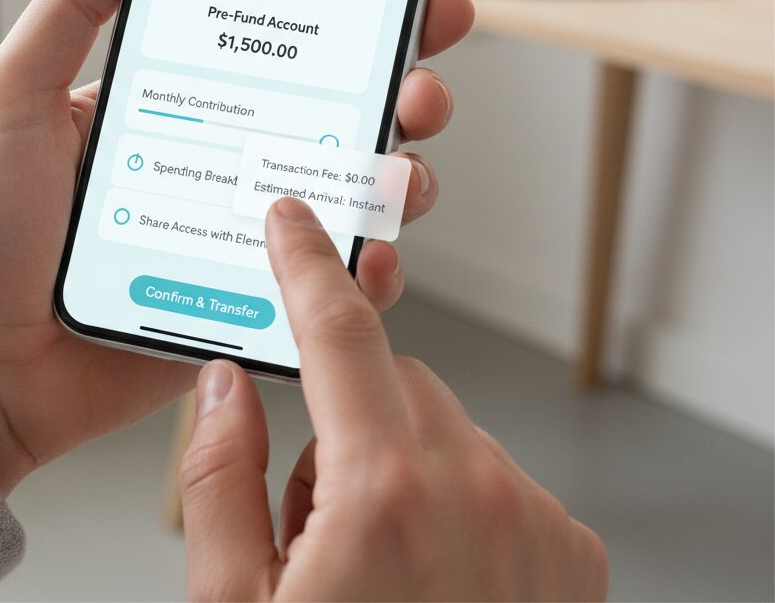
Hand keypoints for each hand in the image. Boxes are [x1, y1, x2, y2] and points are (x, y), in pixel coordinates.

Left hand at [0, 0, 473, 493]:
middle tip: (421, 78)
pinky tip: (374, 254)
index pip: (277, 43)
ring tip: (402, 169)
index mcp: (181, 100)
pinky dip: (369, 267)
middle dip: (401, 85)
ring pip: (350, 192)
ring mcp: (243, 232)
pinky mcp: (250, 299)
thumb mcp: (11, 97)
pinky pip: (330, 281)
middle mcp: (225, 158)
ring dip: (400, 173)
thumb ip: (71, 7)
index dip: (346, 14)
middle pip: (337, 112)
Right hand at [180, 198, 607, 601]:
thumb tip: (219, 384)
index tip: (294, 219)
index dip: (306, 264)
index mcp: (383, 496)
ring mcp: (533, 520)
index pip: (338, 333)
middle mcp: (475, 491)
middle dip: (345, 414)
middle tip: (314, 509)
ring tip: (375, 562)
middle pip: (393, 380)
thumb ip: (219, 479)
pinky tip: (431, 577)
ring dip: (399, 460)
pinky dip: (454, 496)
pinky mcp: (568, 551)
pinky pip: (493, 473)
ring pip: (443, 426)